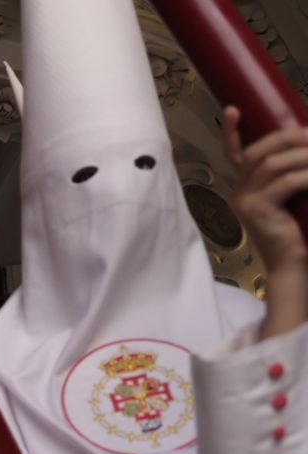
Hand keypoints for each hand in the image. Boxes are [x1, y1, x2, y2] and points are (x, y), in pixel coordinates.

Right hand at [223, 108, 307, 339]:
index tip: (232, 109)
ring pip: (270, 164)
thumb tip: (305, 142)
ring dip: (301, 154)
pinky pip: (283, 182)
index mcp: (247, 189)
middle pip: (255, 153)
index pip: (235, 155)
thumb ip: (292, 175)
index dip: (232, 132)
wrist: (294, 266)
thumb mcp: (294, 195)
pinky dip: (304, 175)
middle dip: (285, 137)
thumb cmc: (299, 231)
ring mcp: (245, 202)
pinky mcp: (256, 211)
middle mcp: (240, 193)